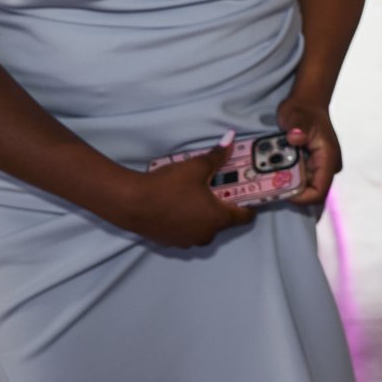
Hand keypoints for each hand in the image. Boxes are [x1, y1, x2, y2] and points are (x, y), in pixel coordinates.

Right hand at [113, 147, 254, 248]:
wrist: (132, 203)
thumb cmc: (169, 186)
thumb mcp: (196, 167)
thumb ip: (217, 156)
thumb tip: (230, 139)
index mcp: (218, 219)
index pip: (245, 217)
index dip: (249, 205)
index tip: (249, 195)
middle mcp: (206, 235)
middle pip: (223, 221)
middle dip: (221, 206)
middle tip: (216, 190)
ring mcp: (187, 241)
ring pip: (203, 227)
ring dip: (203, 215)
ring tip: (194, 196)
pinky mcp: (170, 242)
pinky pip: (186, 231)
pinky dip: (186, 221)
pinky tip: (176, 205)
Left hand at [277, 96, 341, 206]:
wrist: (306, 104)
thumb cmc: (303, 110)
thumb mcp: (298, 116)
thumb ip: (299, 126)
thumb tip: (296, 138)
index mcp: (328, 159)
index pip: (319, 191)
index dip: (301, 197)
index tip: (280, 189)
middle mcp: (325, 168)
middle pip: (308, 192)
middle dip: (288, 188)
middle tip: (267, 180)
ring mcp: (317, 168)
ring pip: (301, 186)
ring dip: (283, 182)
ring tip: (266, 171)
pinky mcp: (308, 166)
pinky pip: (296, 178)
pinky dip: (283, 176)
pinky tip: (270, 168)